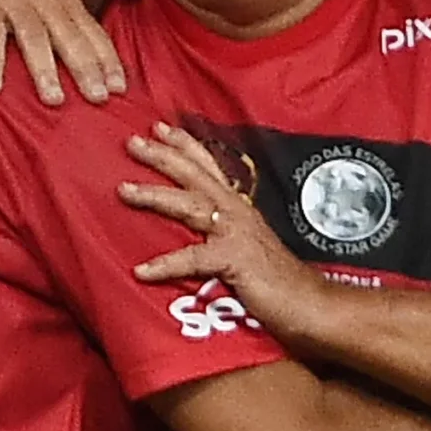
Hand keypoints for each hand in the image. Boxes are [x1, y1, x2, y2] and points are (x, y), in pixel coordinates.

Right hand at [0, 0, 122, 104]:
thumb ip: (64, 14)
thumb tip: (86, 52)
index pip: (92, 31)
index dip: (108, 60)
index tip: (121, 89)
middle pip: (70, 36)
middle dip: (87, 68)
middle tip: (100, 99)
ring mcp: (12, 0)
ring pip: (34, 37)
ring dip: (45, 69)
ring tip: (55, 100)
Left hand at [119, 123, 329, 346]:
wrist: (306, 303)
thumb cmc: (275, 280)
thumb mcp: (246, 246)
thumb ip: (223, 234)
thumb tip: (198, 232)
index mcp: (238, 208)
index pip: (210, 167)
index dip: (186, 146)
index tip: (160, 128)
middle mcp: (236, 212)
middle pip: (195, 175)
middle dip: (162, 155)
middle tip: (133, 141)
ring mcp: (235, 234)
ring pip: (189, 205)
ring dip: (154, 195)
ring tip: (124, 190)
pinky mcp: (232, 260)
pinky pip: (192, 259)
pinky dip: (165, 264)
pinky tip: (142, 270)